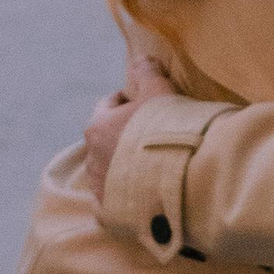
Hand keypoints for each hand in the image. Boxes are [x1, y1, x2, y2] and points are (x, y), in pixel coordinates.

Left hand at [82, 54, 171, 207]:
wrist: (181, 180)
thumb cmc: (168, 130)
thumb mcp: (159, 92)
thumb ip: (146, 73)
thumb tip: (140, 58)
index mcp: (98, 127)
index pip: (108, 106)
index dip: (128, 101)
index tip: (146, 103)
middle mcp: (92, 159)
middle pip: (107, 140)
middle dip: (125, 136)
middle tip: (154, 135)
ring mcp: (101, 190)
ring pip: (110, 171)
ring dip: (125, 166)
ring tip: (154, 166)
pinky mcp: (112, 215)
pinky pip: (117, 201)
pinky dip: (130, 195)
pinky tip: (150, 191)